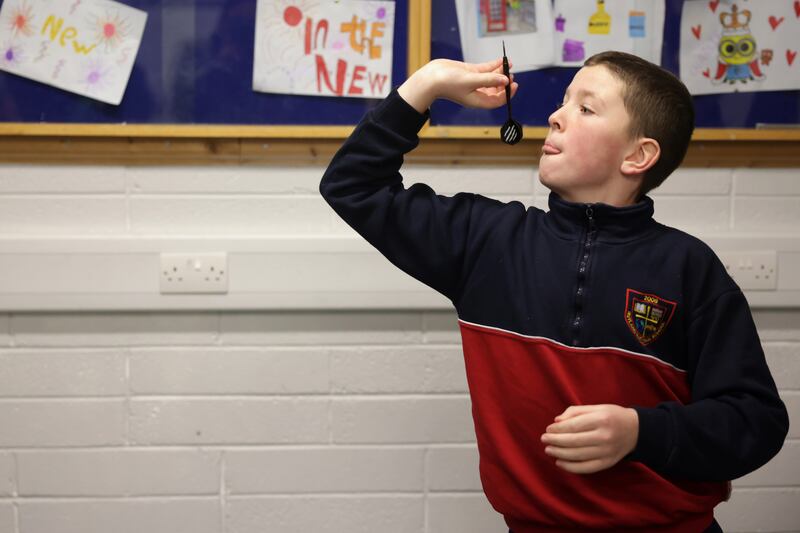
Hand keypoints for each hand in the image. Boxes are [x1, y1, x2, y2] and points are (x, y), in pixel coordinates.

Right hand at [397, 58, 517, 112]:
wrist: (431, 77)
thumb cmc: (448, 83)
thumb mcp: (471, 81)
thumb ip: (489, 80)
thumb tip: (506, 80)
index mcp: (477, 100)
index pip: (497, 100)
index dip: (507, 93)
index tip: (514, 83)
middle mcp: (477, 93)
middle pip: (496, 89)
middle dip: (505, 82)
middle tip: (510, 73)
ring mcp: (474, 82)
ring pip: (492, 78)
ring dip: (501, 71)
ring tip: (509, 63)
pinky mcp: (470, 73)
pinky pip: (485, 70)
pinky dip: (493, 65)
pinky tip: (501, 60)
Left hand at [540, 404, 638, 474]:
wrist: (636, 431)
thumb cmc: (612, 416)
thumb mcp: (596, 407)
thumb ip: (575, 411)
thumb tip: (556, 421)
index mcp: (601, 419)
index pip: (574, 426)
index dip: (558, 429)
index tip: (548, 429)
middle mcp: (605, 436)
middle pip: (574, 442)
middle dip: (555, 441)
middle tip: (543, 439)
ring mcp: (607, 452)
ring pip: (578, 455)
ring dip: (559, 454)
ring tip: (548, 450)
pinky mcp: (608, 463)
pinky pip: (586, 468)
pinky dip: (570, 467)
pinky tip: (559, 462)